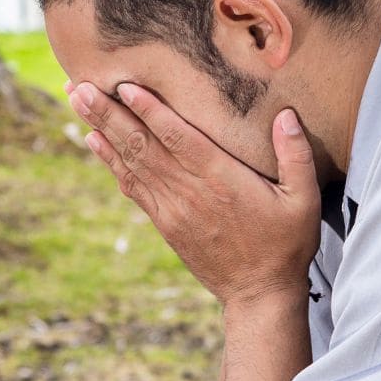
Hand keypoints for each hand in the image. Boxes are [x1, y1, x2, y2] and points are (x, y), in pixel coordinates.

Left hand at [68, 81, 321, 306]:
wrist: (259, 295)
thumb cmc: (286, 244)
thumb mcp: (304, 200)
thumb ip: (296, 156)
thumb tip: (286, 115)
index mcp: (221, 180)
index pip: (179, 138)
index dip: (150, 111)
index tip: (124, 86)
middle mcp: (189, 191)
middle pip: (142, 145)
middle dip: (109, 114)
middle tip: (79, 86)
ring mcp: (173, 209)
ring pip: (131, 162)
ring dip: (101, 130)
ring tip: (76, 102)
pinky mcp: (165, 223)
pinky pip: (133, 187)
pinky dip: (111, 162)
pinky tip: (94, 141)